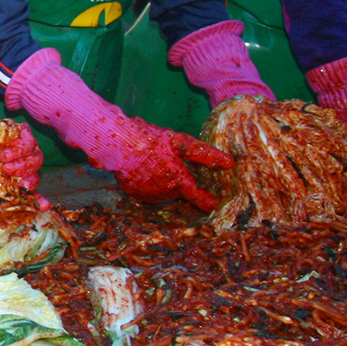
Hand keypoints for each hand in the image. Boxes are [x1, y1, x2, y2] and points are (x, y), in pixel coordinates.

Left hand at [0, 118, 45, 197]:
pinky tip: (43, 206)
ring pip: (35, 174)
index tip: (3, 156)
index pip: (27, 140)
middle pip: (34, 158)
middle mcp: (25, 150)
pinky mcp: (19, 183)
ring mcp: (23, 167)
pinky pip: (32, 191)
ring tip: (19, 187)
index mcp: (17, 134)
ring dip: (29, 181)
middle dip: (22, 166)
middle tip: (5, 170)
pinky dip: (38, 199)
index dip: (18, 149)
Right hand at [94, 120, 232, 212]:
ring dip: (162, 182)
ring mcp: (147, 195)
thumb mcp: (181, 142)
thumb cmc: (150, 140)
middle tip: (171, 164)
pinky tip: (142, 168)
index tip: (214, 206)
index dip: (207, 201)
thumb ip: (205, 154)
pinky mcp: (132, 193)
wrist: (117, 144)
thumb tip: (229, 163)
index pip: (198, 197)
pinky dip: (147, 183)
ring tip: (154, 163)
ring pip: (161, 191)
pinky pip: (145, 191)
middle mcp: (164, 193)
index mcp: (178, 181)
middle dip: (178, 182)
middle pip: (178, 191)